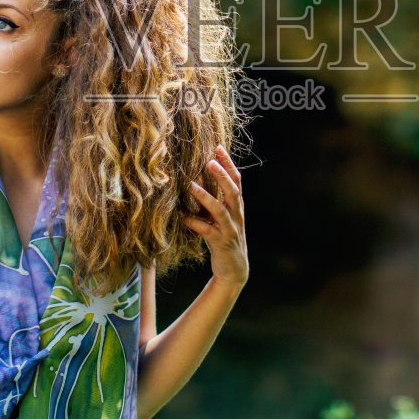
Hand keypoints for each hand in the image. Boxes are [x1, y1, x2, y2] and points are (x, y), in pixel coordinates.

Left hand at [183, 144, 247, 289]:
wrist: (234, 270)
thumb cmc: (225, 238)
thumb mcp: (224, 217)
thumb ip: (216, 200)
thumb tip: (198, 178)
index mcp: (238, 207)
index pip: (237, 181)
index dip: (228, 164)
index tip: (218, 148)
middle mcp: (237, 216)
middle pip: (233, 192)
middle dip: (222, 176)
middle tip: (210, 161)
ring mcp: (230, 230)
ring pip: (220, 210)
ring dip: (206, 197)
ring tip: (191, 185)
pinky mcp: (221, 243)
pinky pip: (206, 231)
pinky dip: (193, 222)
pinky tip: (181, 216)